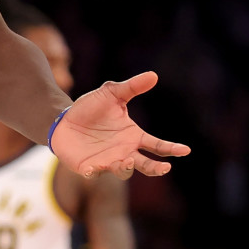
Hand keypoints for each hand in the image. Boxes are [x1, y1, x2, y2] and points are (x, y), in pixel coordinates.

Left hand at [50, 71, 190, 178]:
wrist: (63, 119)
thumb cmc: (90, 108)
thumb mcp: (111, 94)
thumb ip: (131, 87)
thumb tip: (153, 75)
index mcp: (134, 137)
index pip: (157, 145)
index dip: (171, 148)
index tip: (185, 150)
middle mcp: (125, 153)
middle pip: (146, 165)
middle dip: (156, 168)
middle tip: (165, 167)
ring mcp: (108, 162)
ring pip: (123, 171)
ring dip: (127, 168)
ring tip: (128, 160)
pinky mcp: (89, 167)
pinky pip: (94, 173)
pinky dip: (94, 172)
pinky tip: (93, 168)